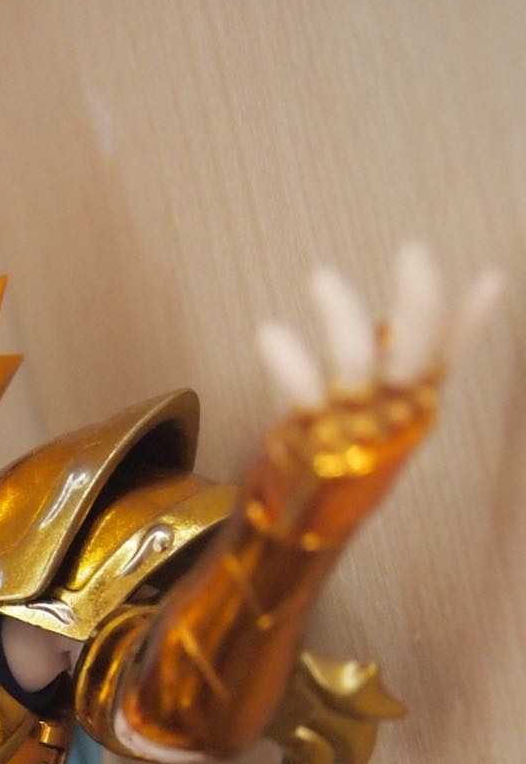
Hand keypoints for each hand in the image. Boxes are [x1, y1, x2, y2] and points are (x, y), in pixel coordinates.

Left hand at [250, 245, 502, 544]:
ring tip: (322, 277)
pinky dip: (288, 359)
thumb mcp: (402, 394)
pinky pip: (300, 392)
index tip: (488, 279)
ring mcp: (348, 424)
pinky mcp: (305, 434)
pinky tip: (269, 330)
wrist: (307, 513)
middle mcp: (389, 413)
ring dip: (343, 316)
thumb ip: (440, 340)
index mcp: (415, 400)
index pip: (447, 352)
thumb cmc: (359, 441)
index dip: (469, 319)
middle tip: (415, 251)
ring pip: (356, 363)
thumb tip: (494, 281)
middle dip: (420, 304)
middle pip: (416, 357)